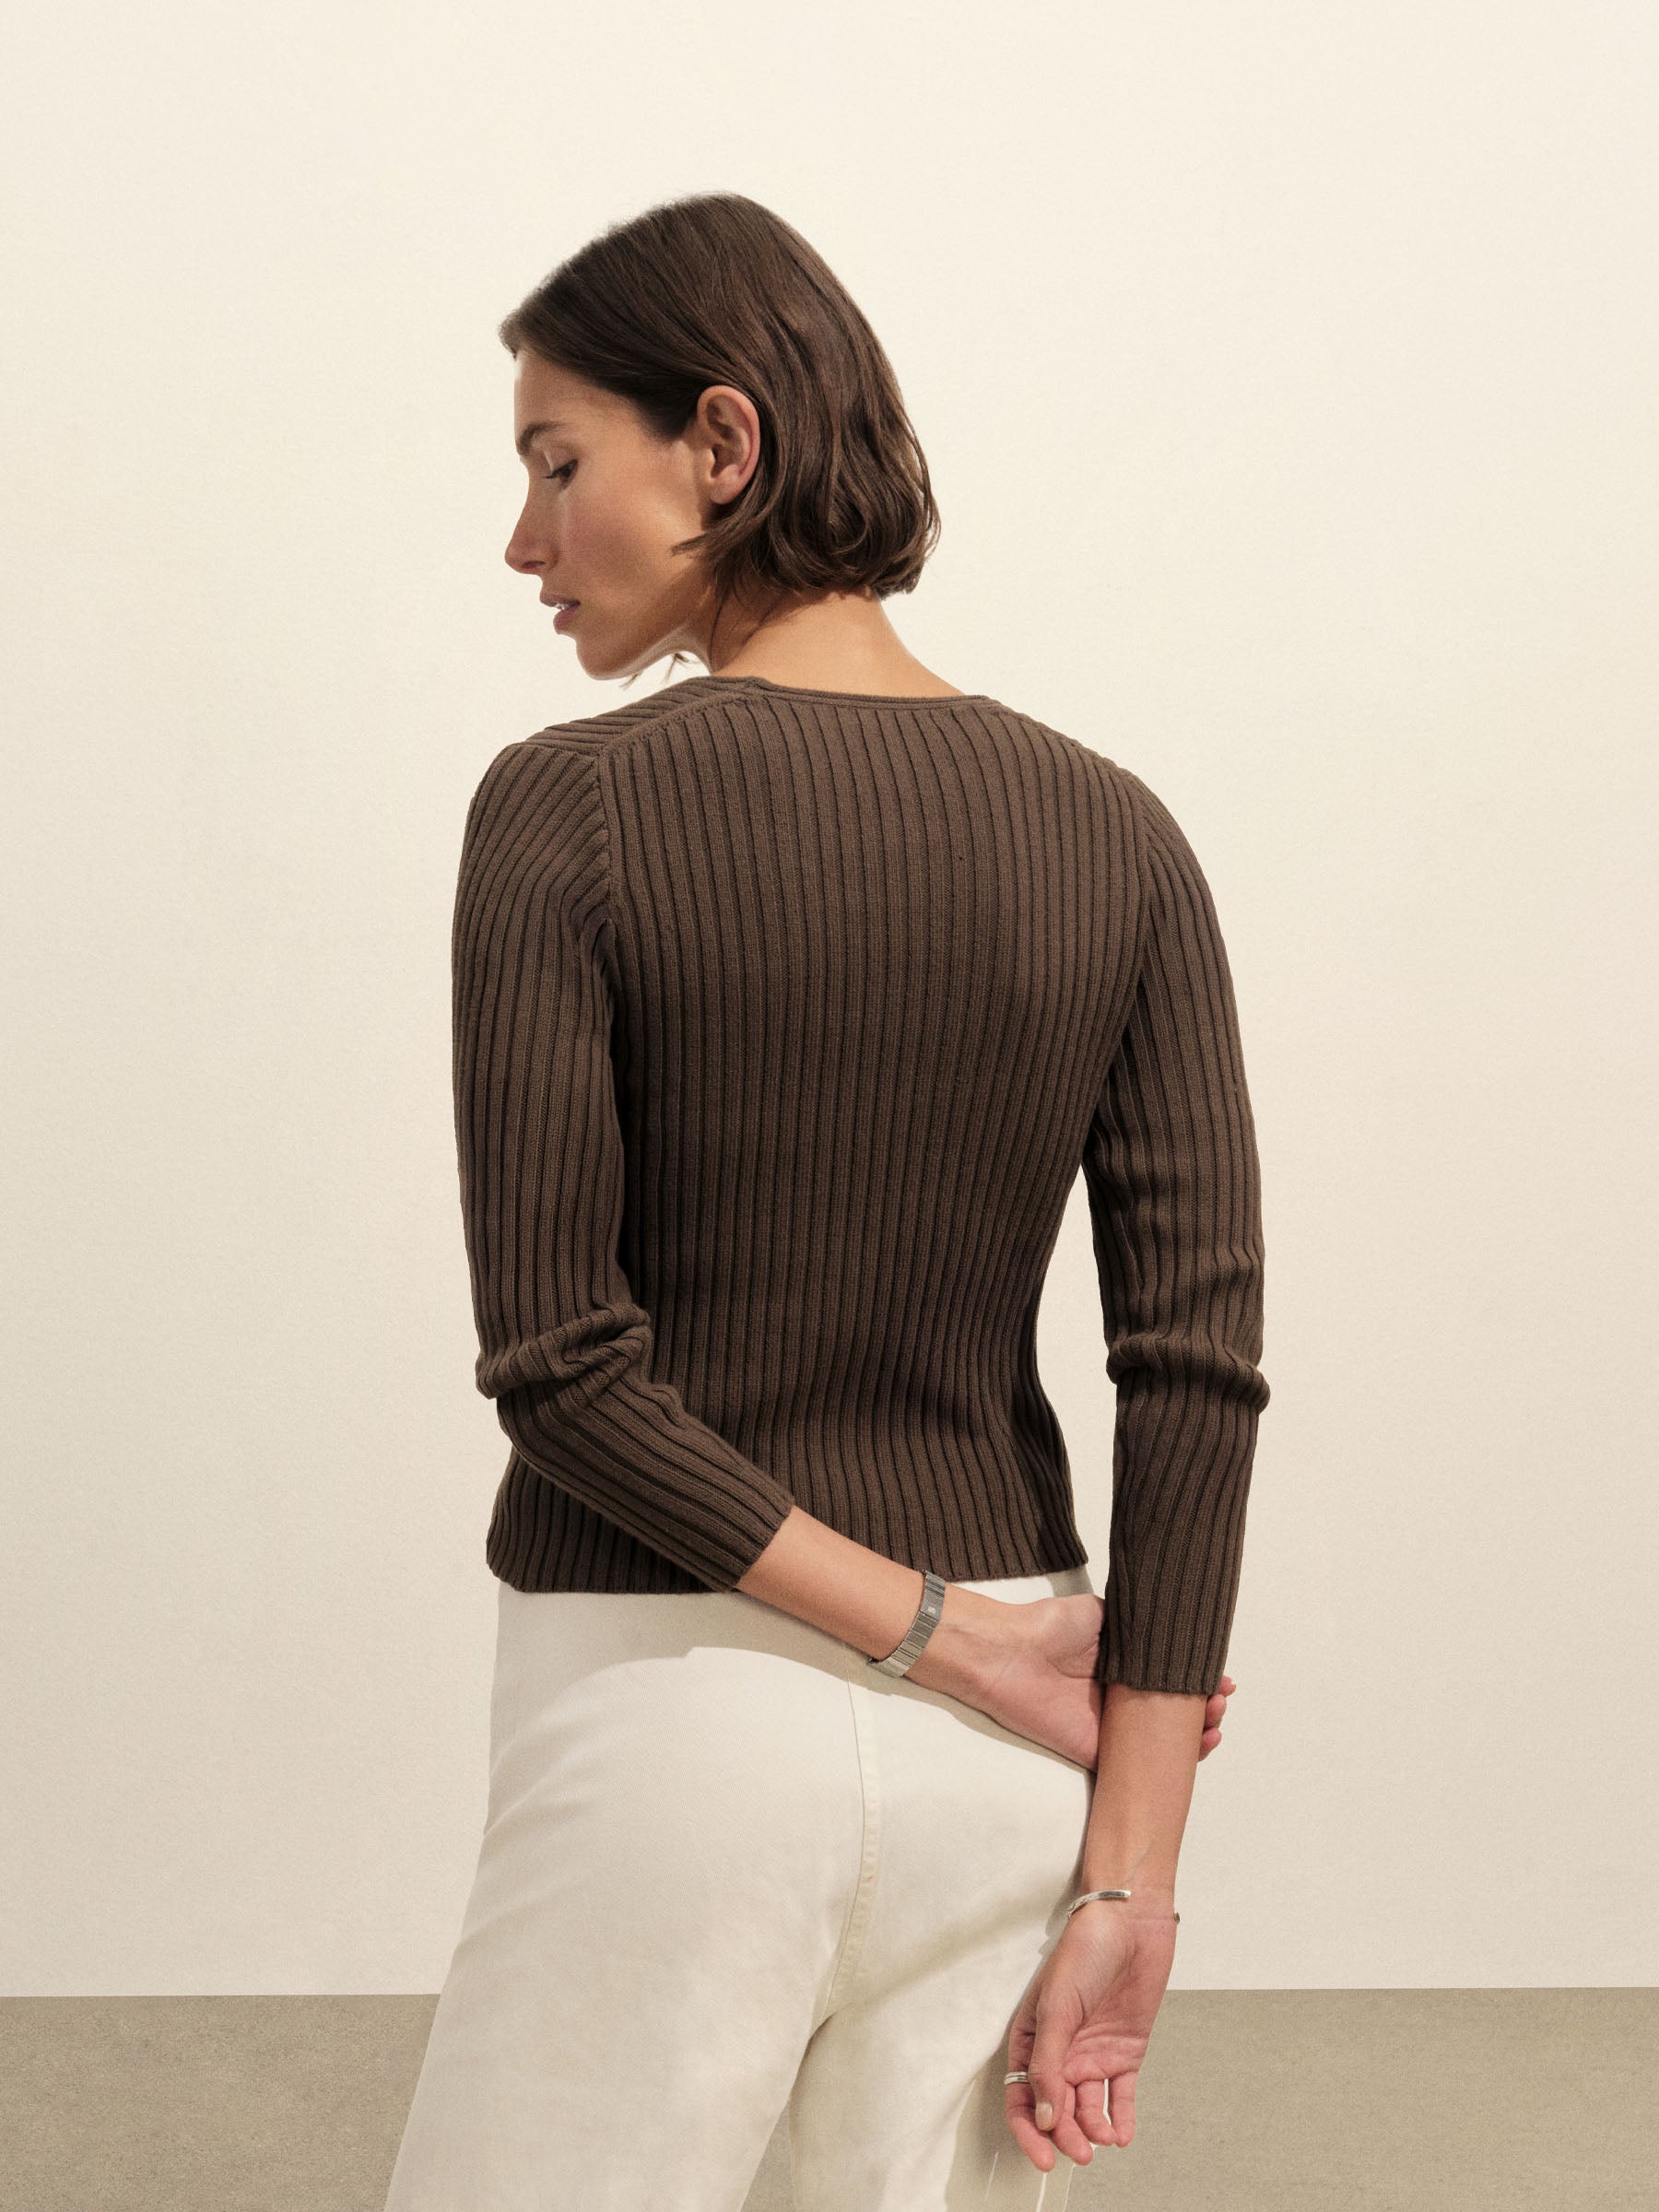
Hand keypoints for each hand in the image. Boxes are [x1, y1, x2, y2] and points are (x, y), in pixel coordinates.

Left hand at [923, 1590, 1236, 1769]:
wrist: (1010, 1654)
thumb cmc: (1049, 1627)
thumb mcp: (1102, 1613)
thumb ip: (1137, 1626)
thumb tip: (1173, 1628)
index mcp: (1123, 1668)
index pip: (1169, 1682)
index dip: (1199, 1682)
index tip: (1223, 1680)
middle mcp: (1120, 1699)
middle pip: (1173, 1713)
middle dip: (1205, 1708)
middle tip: (1219, 1699)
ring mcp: (1111, 1728)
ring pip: (1164, 1741)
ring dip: (1198, 1733)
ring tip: (1214, 1719)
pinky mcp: (1098, 1752)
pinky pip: (1139, 1767)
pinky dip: (1172, 1763)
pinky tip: (1200, 1746)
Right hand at [1003, 1901, 1176, 2171]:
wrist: (1131, 1923)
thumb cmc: (1085, 1949)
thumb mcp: (1057, 2006)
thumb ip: (1048, 2063)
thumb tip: (1044, 2116)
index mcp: (1033, 2035)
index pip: (1022, 2093)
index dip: (1029, 2129)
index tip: (1043, 2156)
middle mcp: (1061, 2049)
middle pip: (1055, 2107)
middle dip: (1065, 2135)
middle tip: (1079, 2153)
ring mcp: (1093, 2052)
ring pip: (1087, 2107)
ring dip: (1092, 2129)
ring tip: (1103, 2139)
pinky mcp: (1124, 2051)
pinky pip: (1120, 2095)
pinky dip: (1121, 2117)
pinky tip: (1122, 2134)